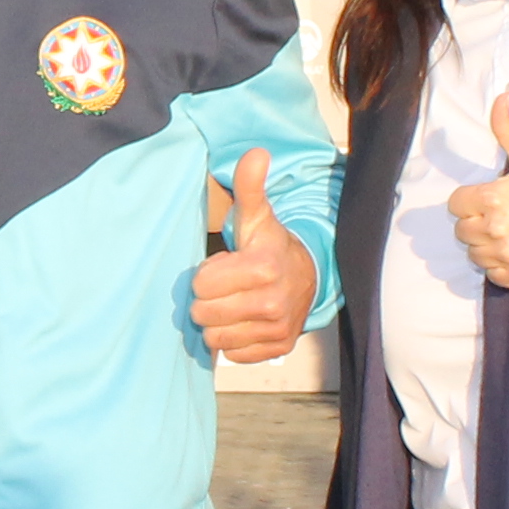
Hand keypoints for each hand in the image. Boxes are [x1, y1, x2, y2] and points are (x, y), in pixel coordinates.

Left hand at [189, 149, 317, 364]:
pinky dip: (234, 340)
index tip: (225, 267)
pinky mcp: (277, 349)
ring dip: (219, 322)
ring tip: (236, 304)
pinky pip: (233, 355)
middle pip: (204, 314)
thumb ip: (249, 186)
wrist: (308, 277)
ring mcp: (276, 329)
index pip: (200, 285)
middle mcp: (272, 302)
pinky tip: (246, 321)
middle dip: (209, 300)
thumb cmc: (270, 245)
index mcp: (263, 268)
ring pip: (215, 338)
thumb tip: (255, 153)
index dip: (207, 275)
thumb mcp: (256, 216)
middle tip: (228, 287)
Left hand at [446, 99, 508, 292]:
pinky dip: (500, 265)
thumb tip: (500, 98)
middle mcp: (494, 229)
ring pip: (474, 254)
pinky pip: (491, 274)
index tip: (488, 200)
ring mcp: (505, 255)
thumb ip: (508, 128)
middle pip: (461, 230)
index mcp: (492, 198)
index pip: (455, 204)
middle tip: (502, 216)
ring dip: (486, 245)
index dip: (469, 201)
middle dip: (476, 222)